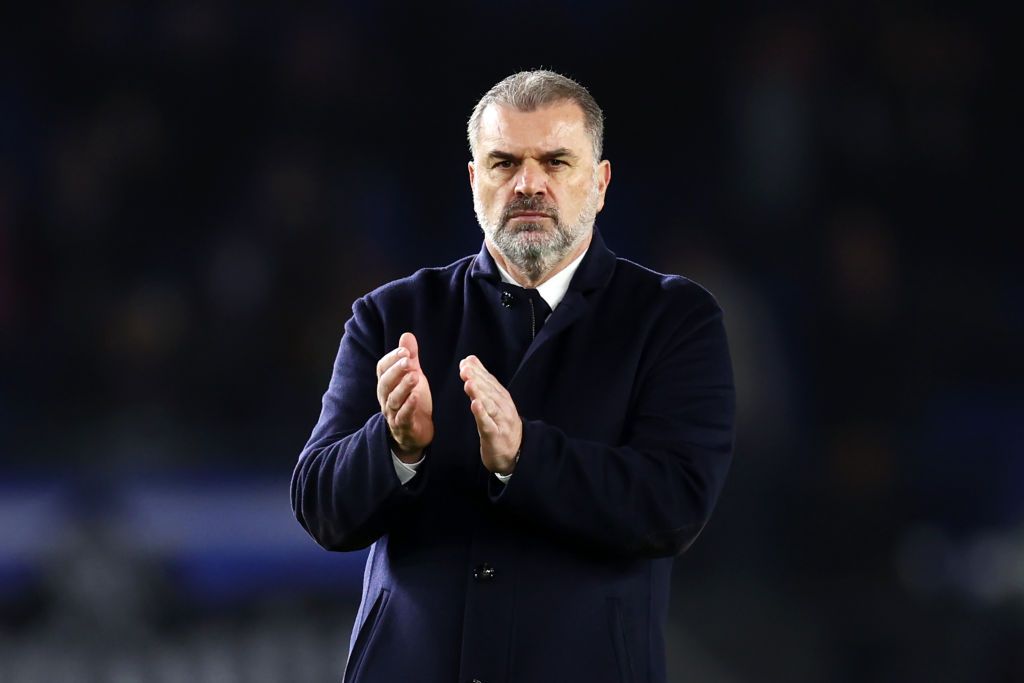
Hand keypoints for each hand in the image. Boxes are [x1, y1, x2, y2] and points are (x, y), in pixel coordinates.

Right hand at [376, 332, 432, 460]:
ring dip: (403, 386)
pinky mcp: (403, 427)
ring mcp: (393, 413)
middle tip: (409, 360)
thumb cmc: (413, 400)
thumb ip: (410, 357)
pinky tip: (416, 397)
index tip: (405, 350)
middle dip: (396, 370)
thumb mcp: (413, 376)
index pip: (382, 369)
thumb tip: (406, 335)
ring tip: (415, 376)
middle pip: (385, 383)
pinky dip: (408, 407)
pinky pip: (403, 416)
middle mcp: (386, 398)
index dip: (392, 359)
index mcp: (386, 384)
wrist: (417, 431)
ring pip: (393, 399)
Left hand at [459, 355, 521, 474]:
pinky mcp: (495, 436)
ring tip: (469, 383)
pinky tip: (475, 405)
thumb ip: (483, 381)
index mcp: (502, 399)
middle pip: (489, 391)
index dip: (479, 371)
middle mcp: (504, 408)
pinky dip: (481, 414)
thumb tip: (470, 360)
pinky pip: (488, 424)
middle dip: (477, 379)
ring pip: (489, 406)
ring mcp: (501, 422)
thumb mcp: (494, 402)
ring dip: (479, 393)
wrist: (517, 453)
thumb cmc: (502, 425)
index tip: (466, 362)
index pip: (490, 382)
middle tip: (465, 369)